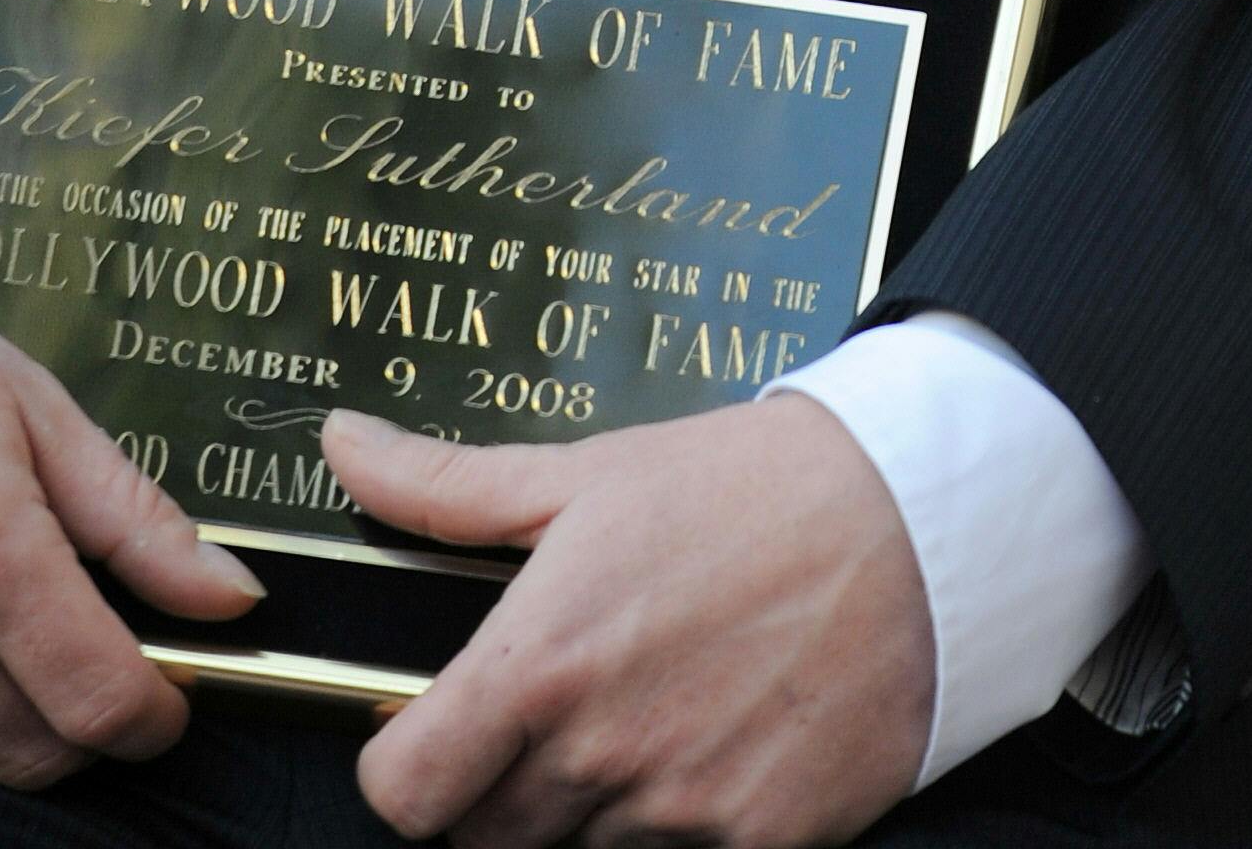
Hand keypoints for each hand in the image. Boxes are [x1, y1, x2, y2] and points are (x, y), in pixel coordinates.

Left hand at [340, 394, 930, 848]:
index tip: (431, 733)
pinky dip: (677, 830)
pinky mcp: (761, 846)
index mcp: (540, 664)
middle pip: (485, 839)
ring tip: (643, 713)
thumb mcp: (585, 473)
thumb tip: (342, 443)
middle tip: (551, 710)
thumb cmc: (740, 488)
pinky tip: (708, 748)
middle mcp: (601, 754)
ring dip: (589, 810)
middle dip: (497, 786)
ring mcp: (682, 813)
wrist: (909, 522)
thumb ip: (445, 485)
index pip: (406, 795)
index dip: (403, 769)